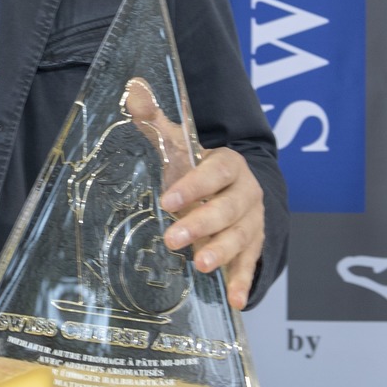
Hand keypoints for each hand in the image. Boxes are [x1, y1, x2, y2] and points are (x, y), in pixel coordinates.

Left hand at [124, 79, 266, 309]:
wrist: (237, 188)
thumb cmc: (198, 167)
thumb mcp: (177, 144)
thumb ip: (154, 120)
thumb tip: (132, 87)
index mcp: (228, 165)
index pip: (215, 172)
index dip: (195, 186)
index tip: (167, 200)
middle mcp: (246, 194)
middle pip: (229, 209)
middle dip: (202, 223)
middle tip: (172, 238)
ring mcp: (252, 222)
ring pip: (241, 237)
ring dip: (221, 252)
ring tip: (199, 264)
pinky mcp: (253, 248)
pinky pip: (251, 265)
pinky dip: (244, 282)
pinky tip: (235, 300)